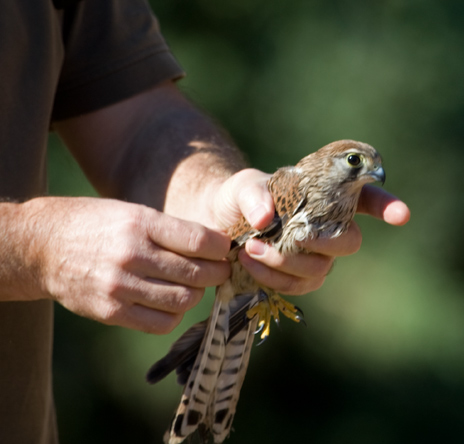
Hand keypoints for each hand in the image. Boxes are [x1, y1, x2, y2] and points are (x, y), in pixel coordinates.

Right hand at [29, 197, 230, 333]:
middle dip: (218, 272)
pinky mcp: (111, 312)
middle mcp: (131, 255)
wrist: (43, 248)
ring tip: (195, 285)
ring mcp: (120, 287)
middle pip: (196, 273)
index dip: (221, 248)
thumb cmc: (97, 225)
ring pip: (184, 300)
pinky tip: (173, 302)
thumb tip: (216, 247)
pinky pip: (161, 322)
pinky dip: (176, 314)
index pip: (198, 240)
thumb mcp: (133, 212)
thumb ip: (171, 231)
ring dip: (198, 294)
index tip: (227, 249)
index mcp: (140, 224)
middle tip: (221, 269)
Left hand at [210, 169, 409, 294]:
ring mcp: (315, 256)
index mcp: (327, 197)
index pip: (366, 199)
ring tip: (253, 248)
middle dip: (326, 243)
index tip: (401, 215)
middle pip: (350, 242)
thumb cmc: (238, 197)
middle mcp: (329, 228)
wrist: (216, 223)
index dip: (387, 207)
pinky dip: (274, 277)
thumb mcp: (243, 185)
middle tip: (297, 236)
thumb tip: (265, 218)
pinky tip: (250, 262)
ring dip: (287, 262)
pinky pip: (298, 286)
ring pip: (321, 269)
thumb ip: (254, 194)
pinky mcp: (296, 278)